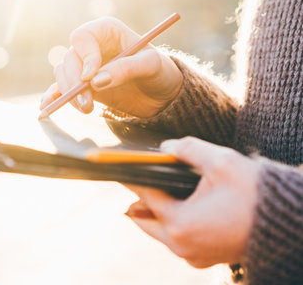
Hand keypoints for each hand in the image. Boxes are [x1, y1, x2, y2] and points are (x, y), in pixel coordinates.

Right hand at [39, 17, 182, 117]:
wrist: (160, 94)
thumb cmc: (159, 71)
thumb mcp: (150, 66)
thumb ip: (125, 69)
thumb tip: (96, 81)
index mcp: (106, 31)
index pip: (82, 36)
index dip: (83, 55)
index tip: (91, 76)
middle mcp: (91, 47)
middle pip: (69, 59)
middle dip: (74, 82)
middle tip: (87, 103)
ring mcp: (83, 67)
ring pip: (63, 74)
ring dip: (69, 93)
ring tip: (87, 110)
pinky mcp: (80, 86)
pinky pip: (60, 88)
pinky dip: (53, 97)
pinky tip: (47, 107)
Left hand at [126, 137, 260, 267]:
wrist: (287, 223)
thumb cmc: (256, 194)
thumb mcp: (221, 162)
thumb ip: (187, 149)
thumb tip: (166, 147)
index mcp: (180, 223)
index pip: (144, 195)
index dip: (132, 176)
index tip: (118, 166)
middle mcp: (181, 245)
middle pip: (144, 219)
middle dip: (138, 198)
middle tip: (134, 178)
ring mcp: (192, 255)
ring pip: (158, 232)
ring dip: (153, 213)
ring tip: (152, 189)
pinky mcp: (204, 258)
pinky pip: (176, 240)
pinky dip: (170, 224)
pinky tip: (174, 205)